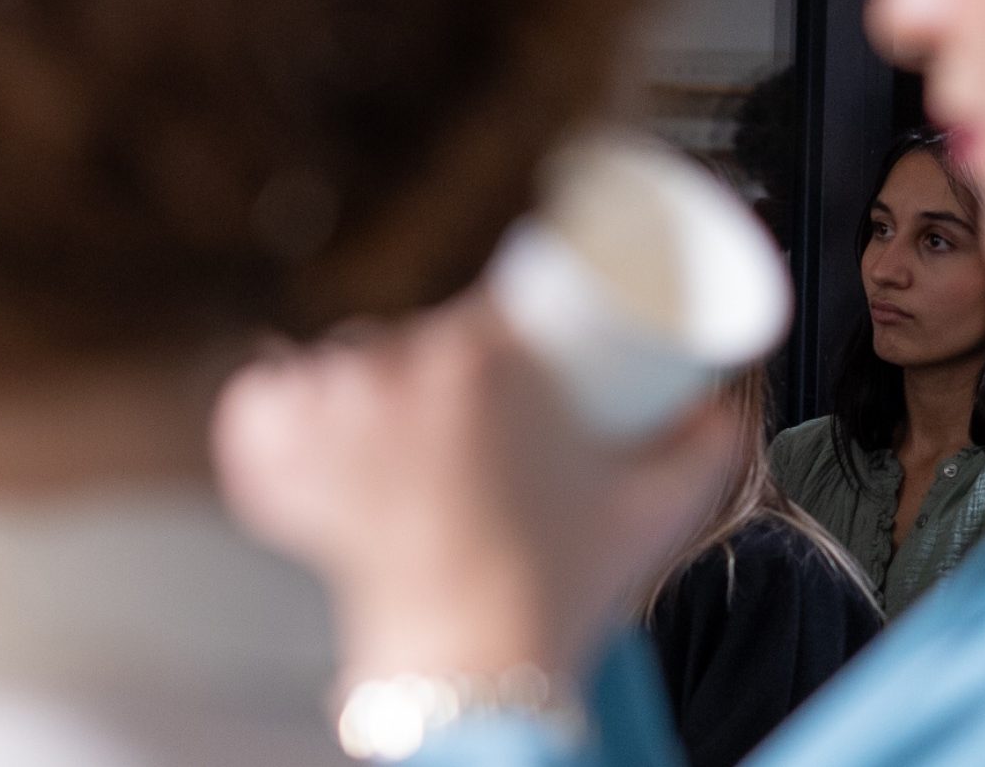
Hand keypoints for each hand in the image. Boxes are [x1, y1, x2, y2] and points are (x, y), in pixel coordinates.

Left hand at [212, 289, 738, 681]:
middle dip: (442, 360)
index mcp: (483, 361)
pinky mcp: (287, 470)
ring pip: (339, 362)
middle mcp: (398, 374)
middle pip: (414, 334)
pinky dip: (268, 410)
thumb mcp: (653, 505)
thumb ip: (708, 444)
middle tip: (470, 409)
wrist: (477, 677)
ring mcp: (335, 421)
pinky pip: (259, 409)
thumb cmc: (562, 588)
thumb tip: (725, 400)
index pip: (490, 307)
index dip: (505, 317)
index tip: (516, 335)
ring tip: (396, 424)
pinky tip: (294, 413)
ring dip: (359, 380)